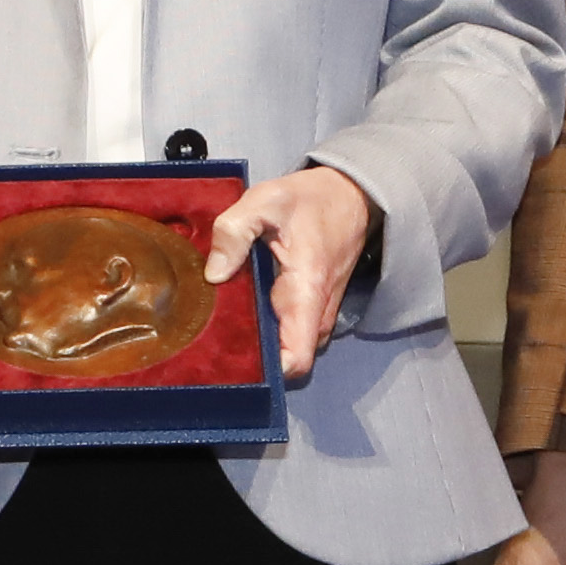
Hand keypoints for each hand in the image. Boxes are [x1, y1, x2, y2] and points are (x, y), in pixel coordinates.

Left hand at [203, 162, 383, 383]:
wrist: (351, 193)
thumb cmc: (311, 198)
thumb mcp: (265, 200)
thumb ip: (234, 232)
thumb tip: (214, 273)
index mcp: (307, 290)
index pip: (297, 358)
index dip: (269, 370)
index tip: (237, 358)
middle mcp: (318, 309)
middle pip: (289, 358)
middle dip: (257, 356)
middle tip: (219, 337)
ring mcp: (320, 310)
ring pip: (291, 344)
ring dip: (265, 340)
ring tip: (229, 322)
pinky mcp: (316, 305)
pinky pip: (295, 330)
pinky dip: (273, 326)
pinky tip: (248, 307)